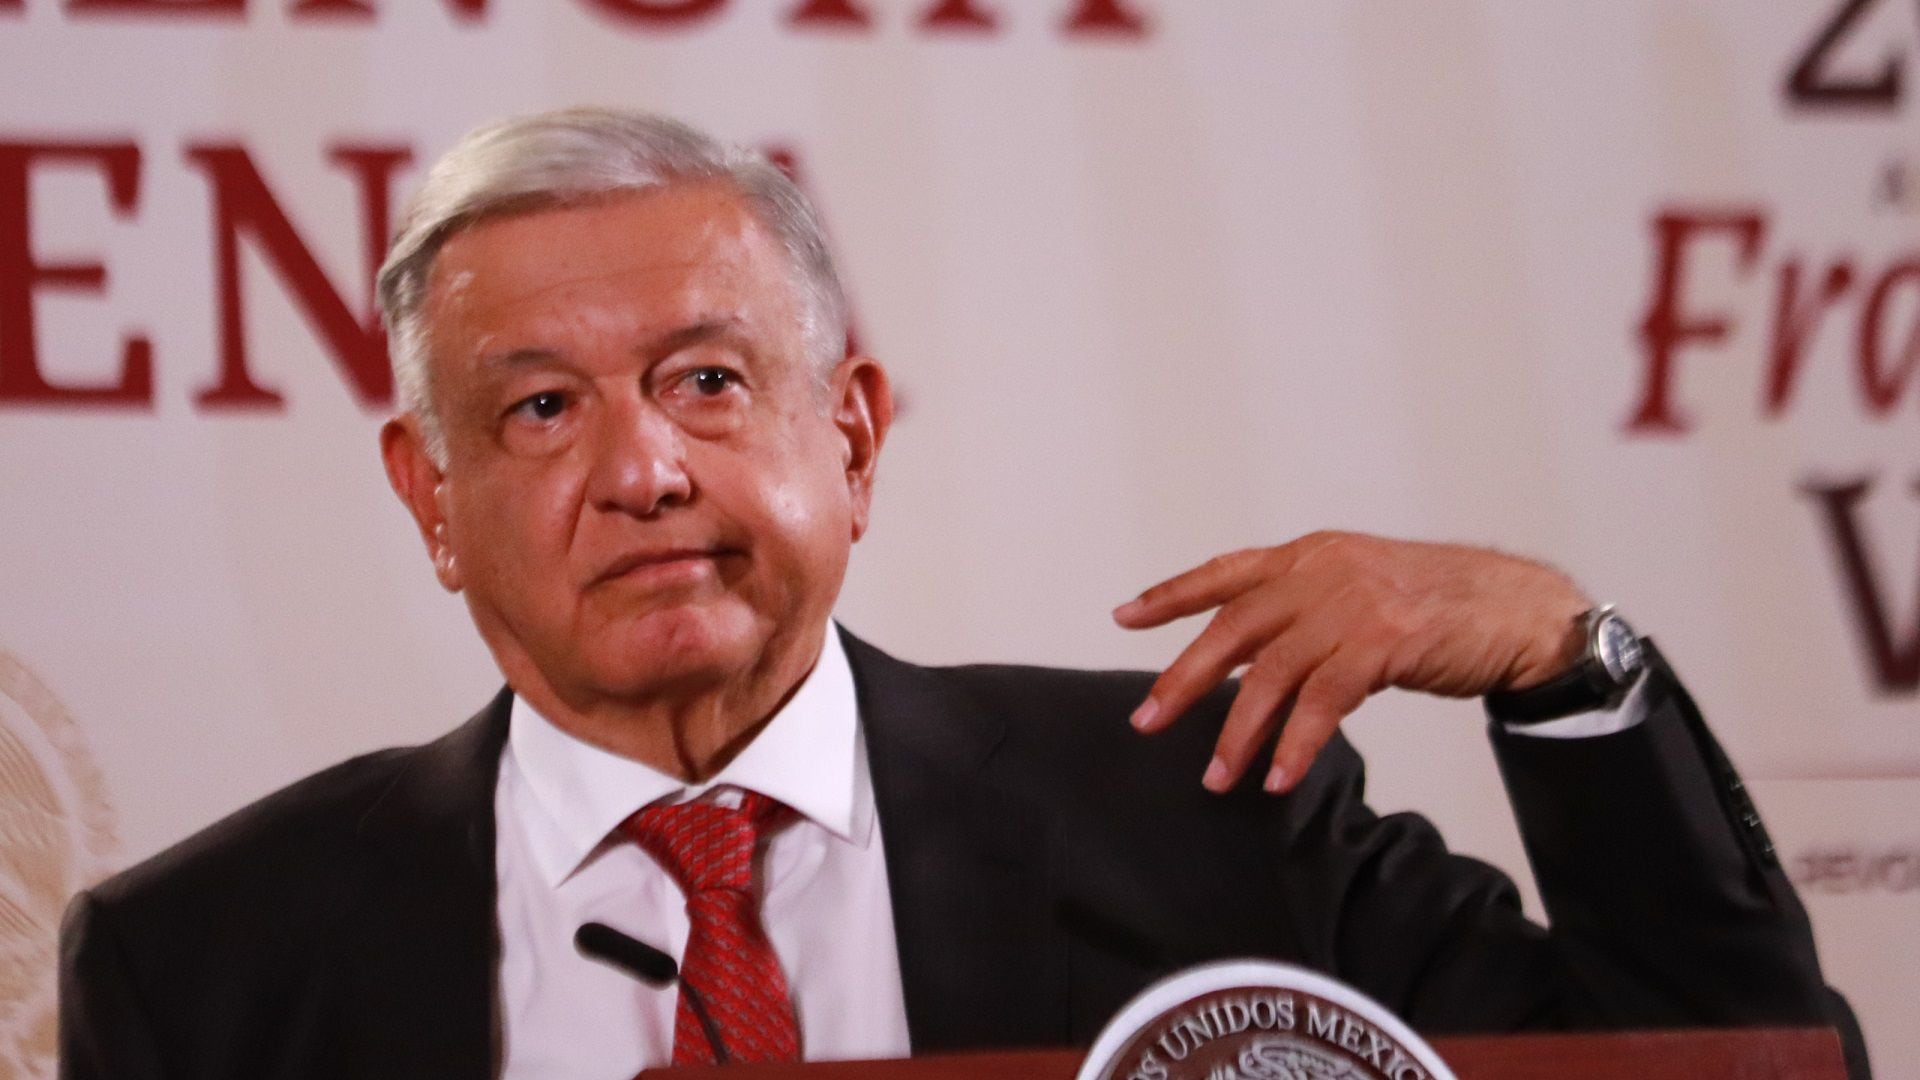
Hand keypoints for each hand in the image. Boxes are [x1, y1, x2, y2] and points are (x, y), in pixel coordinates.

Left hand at [1113, 532, 1590, 794]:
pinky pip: (1322, 704)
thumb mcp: (1362, 591)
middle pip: (1233, 628)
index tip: (1125, 616)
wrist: (1518, 610)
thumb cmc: (1440, 606)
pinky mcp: (1383, 642)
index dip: (1173, 594)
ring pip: (1271, 674)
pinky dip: (1295, 745)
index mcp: (1313, 556)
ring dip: (1239, 731)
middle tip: (1148, 720)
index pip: (1227, 572)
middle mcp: (1323, 573)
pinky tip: (1278, 777)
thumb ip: (1306, 614)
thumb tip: (1250, 660)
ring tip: (1215, 777)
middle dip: (1185, 678)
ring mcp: (1352, 605)